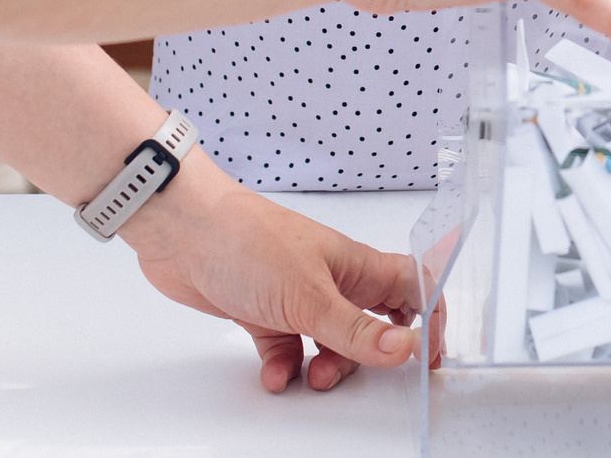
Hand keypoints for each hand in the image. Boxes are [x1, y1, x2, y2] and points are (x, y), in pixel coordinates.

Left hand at [119, 155, 424, 392]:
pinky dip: (283, 366)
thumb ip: (357, 330)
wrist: (182, 233)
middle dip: (369, 355)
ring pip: (329, 341)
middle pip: (373, 323)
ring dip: (326, 366)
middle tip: (358, 374)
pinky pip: (286, 349)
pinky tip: (273, 372)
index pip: (414, 288)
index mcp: (357, 265)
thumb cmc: (248, 241)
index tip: (425, 358)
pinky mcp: (264, 311)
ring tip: (310, 377)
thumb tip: (405, 350)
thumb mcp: (310, 297)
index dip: (428, 321)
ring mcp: (297, 295)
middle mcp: (332, 279)